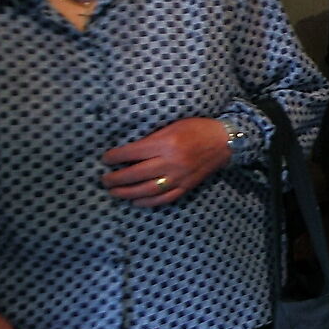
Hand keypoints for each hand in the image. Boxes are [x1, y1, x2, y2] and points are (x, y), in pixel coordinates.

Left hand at [103, 117, 231, 206]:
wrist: (224, 141)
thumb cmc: (196, 128)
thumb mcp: (172, 125)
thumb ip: (152, 139)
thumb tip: (128, 152)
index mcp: (166, 143)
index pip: (132, 153)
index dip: (115, 157)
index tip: (105, 159)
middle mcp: (171, 162)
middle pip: (135, 174)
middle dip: (115, 178)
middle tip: (104, 180)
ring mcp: (179, 177)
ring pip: (147, 190)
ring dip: (126, 193)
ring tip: (114, 192)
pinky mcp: (187, 187)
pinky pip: (164, 198)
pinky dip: (147, 202)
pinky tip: (136, 201)